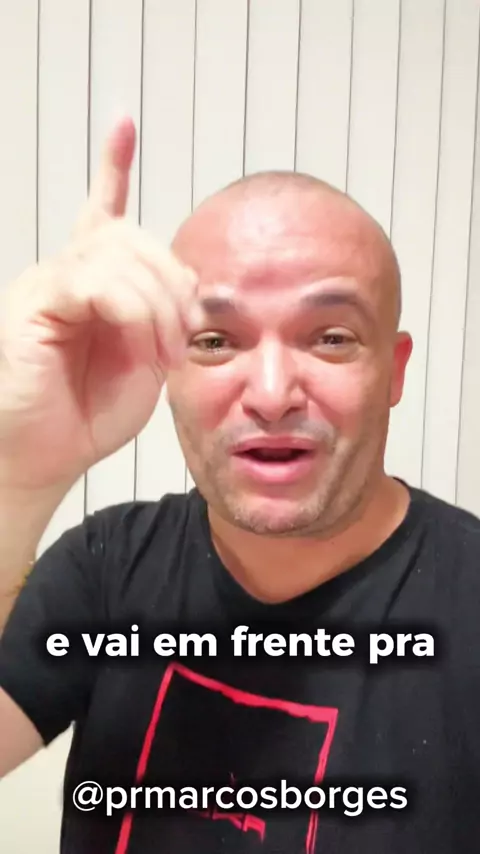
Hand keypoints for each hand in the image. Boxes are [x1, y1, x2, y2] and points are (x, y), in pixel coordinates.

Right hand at [0, 117, 199, 490]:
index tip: (123, 124)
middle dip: (173, 284)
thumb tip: (182, 283)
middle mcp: (68, 272)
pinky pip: (94, 281)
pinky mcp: (36, 301)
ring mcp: (48, 283)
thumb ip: (161, 315)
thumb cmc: (91, 413)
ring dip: (159, 306)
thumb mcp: (145, 360)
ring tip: (163, 352)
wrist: (50, 455)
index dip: (111, 167)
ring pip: (119, 255)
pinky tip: (141, 343)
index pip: (102, 211)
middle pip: (132, 237)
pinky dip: (132, 312)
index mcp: (93, 282)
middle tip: (183, 338)